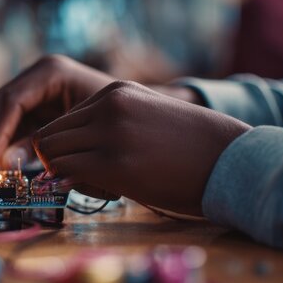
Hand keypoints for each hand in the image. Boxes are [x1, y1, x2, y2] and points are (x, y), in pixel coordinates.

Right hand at [0, 55, 114, 168]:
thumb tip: (6, 162)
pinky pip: (15, 122)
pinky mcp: (39, 103)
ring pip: (1, 114)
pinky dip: (15, 141)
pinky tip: (24, 159)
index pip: (11, 102)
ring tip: (13, 165)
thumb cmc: (118, 120)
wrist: (140, 114)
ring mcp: (37, 88)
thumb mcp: (80, 133)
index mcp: (51, 72)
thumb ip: (42, 146)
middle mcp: (40, 75)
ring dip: (4, 140)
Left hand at [33, 81, 250, 215]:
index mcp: (116, 91)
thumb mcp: (149, 114)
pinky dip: (68, 185)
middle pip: (50, 135)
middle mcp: (108, 106)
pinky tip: (94, 191)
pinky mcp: (113, 164)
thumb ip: (113, 123)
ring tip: (89, 185)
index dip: (64, 145)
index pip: (64, 119)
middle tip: (73, 178)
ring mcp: (109, 133)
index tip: (75, 164)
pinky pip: (66, 173)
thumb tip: (79, 151)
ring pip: (52, 153)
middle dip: (54, 159)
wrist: (231, 160)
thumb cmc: (194, 146)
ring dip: (61, 173)